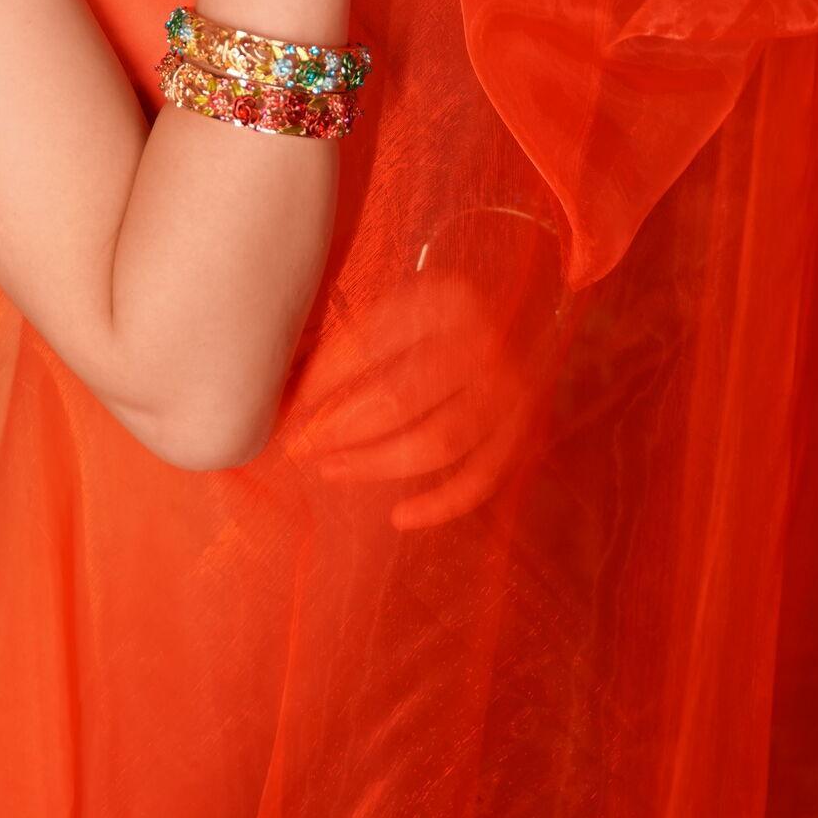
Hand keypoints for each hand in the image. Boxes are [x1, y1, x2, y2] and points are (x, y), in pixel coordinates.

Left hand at [286, 226, 563, 529]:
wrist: (534, 316)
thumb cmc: (448, 317)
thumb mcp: (407, 302)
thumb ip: (354, 336)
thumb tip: (284, 384)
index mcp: (444, 300)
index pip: (370, 344)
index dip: (323, 379)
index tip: (289, 406)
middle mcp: (481, 344)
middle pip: (399, 398)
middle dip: (340, 430)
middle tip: (302, 447)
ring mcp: (507, 392)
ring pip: (438, 444)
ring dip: (376, 465)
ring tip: (331, 470)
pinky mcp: (522, 431)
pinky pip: (481, 479)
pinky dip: (441, 505)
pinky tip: (400, 516)